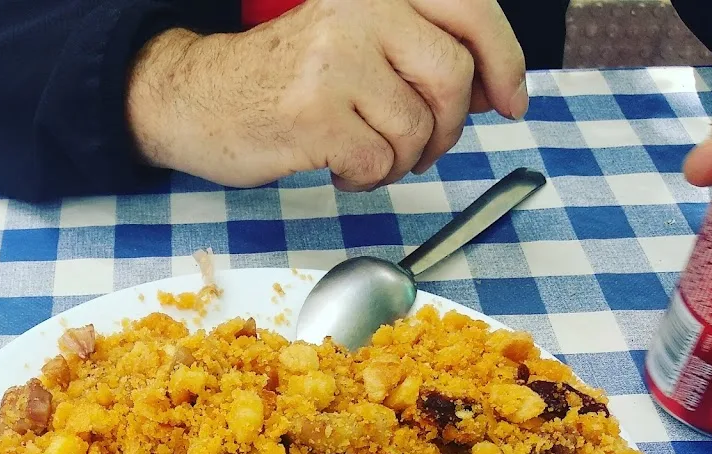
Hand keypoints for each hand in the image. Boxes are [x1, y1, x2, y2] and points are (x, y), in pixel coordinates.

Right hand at [126, 0, 525, 190]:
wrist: (199, 96)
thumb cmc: (285, 77)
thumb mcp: (355, 38)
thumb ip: (418, 50)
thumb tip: (495, 88)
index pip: (470, 9)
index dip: (505, 59)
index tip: (511, 102)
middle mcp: (360, 10)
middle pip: (453, 79)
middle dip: (449, 129)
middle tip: (424, 148)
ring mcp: (336, 61)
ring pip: (416, 130)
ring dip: (400, 160)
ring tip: (363, 153)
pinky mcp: (314, 113)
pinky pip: (378, 164)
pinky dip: (366, 179)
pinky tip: (338, 166)